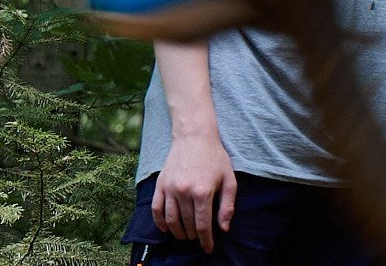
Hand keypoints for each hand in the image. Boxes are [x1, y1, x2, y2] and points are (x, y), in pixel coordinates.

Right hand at [153, 132, 236, 249]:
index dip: (206, 240)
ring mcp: (170, 188)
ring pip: (171, 221)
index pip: (203, 225)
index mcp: (203, 191)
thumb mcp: (229, 179)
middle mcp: (184, 191)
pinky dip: (160, 223)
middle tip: (198, 237)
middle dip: (193, 236)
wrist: (194, 136)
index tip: (208, 248)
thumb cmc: (215, 157)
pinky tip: (166, 228)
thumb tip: (223, 228)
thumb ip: (227, 205)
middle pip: (187, 225)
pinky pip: (156, 210)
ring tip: (185, 235)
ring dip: (178, 232)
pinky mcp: (160, 184)